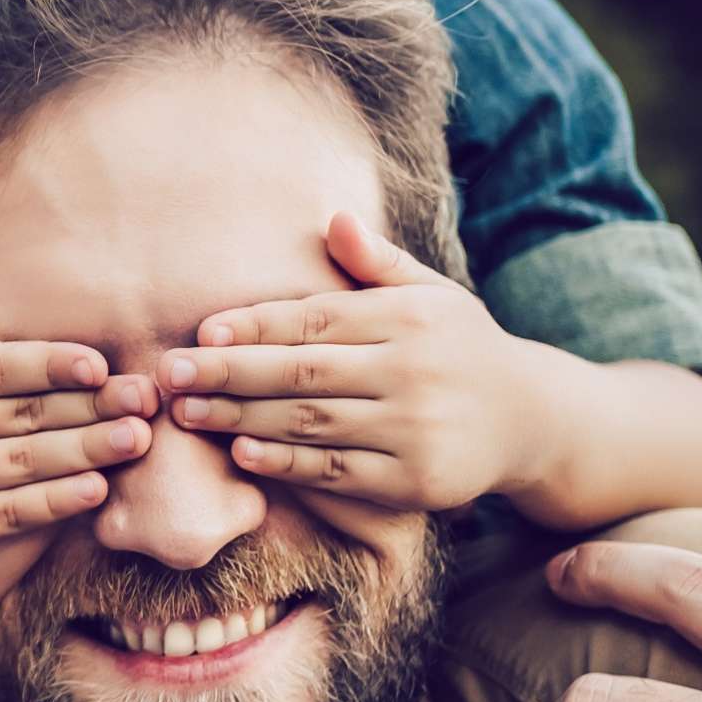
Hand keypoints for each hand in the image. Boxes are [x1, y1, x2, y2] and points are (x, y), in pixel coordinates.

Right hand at [0, 238, 158, 572]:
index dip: (49, 363)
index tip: (100, 364)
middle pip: (16, 413)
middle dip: (87, 405)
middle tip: (143, 398)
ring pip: (20, 463)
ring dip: (85, 450)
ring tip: (136, 438)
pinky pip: (7, 514)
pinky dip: (54, 502)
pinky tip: (96, 489)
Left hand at [160, 212, 555, 510]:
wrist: (531, 420)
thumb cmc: (462, 348)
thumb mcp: (432, 295)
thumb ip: (378, 264)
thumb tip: (332, 220)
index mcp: (410, 317)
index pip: (317, 318)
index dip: (256, 325)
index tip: (203, 330)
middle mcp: (413, 370)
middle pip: (303, 372)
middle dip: (229, 372)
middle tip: (169, 373)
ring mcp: (415, 429)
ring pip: (311, 422)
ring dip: (241, 417)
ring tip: (187, 411)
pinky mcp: (415, 480)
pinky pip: (337, 471)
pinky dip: (286, 463)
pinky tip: (241, 452)